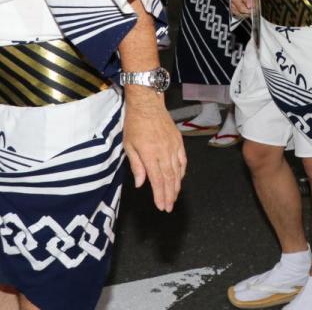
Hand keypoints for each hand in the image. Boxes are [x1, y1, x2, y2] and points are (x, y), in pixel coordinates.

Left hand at [122, 86, 186, 211]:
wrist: (147, 104)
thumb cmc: (135, 124)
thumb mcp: (129, 145)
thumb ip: (136, 165)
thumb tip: (141, 184)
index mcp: (150, 154)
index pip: (157, 180)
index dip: (160, 195)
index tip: (162, 206)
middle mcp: (164, 152)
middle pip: (169, 178)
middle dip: (169, 195)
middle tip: (169, 207)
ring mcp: (173, 146)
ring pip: (177, 171)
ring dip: (176, 186)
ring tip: (174, 197)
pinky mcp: (178, 141)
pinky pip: (182, 160)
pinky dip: (182, 171)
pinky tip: (179, 179)